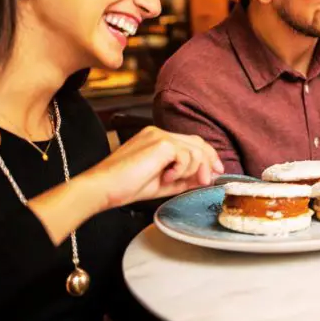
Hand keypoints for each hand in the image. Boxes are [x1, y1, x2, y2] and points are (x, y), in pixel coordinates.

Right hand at [82, 126, 223, 208]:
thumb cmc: (125, 187)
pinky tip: (165, 177)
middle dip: (209, 163)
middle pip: (198, 142)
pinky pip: (186, 156)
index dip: (208, 157)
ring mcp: (160, 135)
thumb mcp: (163, 183)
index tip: (216, 172)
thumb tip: (206, 179)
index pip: (191, 143)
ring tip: (171, 181)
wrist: (104, 187)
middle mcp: (159, 133)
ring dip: (191, 171)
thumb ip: (184, 179)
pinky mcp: (161, 143)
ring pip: (195, 151)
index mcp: (157, 139)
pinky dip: (181, 170)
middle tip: (208, 181)